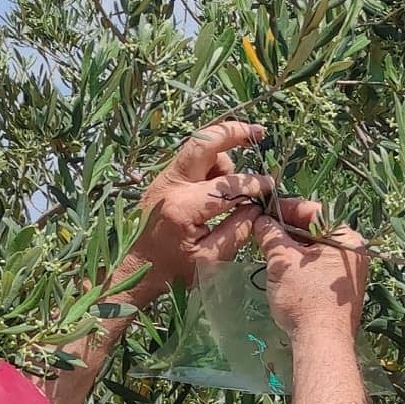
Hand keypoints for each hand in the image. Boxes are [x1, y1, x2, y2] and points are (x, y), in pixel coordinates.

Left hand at [112, 121, 275, 305]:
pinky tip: (214, 189)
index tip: (271, 187)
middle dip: (234, 132)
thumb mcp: (212, 258)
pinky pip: (190, 160)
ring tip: (229, 189)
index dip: (255, 184)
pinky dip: (208, 167)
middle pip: (204, 142)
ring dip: (221, 160)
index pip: (229, 185)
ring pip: (199, 149)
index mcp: (184, 207)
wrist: (132, 271)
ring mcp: (162, 179)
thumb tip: (257, 206)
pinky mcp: (161, 180)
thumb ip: (238, 229)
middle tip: (259, 133)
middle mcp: (170, 185)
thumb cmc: (173, 271)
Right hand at [251, 198, 368, 338]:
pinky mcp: (340, 291)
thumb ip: (271, 235)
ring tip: (268, 248)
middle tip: (263, 230)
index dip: (286, 208)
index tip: (264, 210)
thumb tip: (261, 220)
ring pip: (315, 250)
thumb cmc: (305, 297)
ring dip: (292, 248)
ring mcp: (349, 274)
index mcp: (346, 238)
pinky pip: (319, 268)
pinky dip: (301, 264)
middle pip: (315, 231)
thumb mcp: (282, 261)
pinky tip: (282, 269)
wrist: (322, 341)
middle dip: (287, 229)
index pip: (313, 211)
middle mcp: (353, 253)